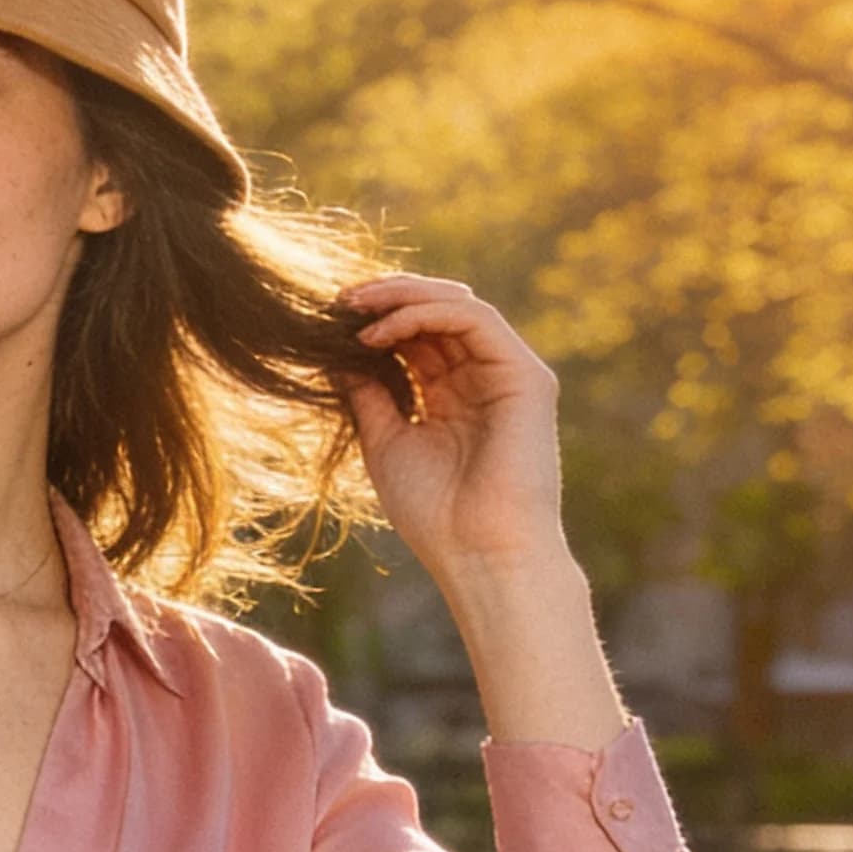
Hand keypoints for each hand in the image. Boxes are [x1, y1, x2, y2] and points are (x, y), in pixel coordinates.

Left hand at [336, 271, 571, 590]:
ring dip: (402, 297)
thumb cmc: (434, 514)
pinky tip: (383, 331)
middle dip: (387, 298)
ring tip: (354, 306)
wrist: (479, 554)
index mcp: (452, 396)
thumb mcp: (385, 443)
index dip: (375, 319)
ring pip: (458, 304)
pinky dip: (426, 314)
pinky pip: (475, 319)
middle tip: (338, 300)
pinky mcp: (526, 375)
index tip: (327, 318)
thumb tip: (335, 356)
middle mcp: (482, 378)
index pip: (417, 336)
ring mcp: (507, 373)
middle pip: (437, 312)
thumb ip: (368, 396)